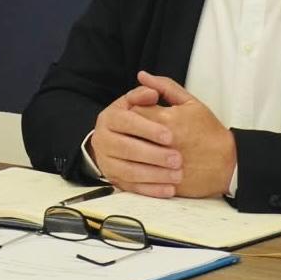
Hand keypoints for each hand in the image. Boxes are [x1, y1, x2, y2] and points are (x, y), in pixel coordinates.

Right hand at [90, 80, 182, 196]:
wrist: (115, 142)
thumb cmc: (134, 121)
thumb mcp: (134, 103)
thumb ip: (143, 94)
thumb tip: (151, 89)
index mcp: (109, 117)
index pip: (126, 121)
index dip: (148, 129)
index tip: (170, 136)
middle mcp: (103, 139)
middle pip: (127, 148)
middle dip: (154, 154)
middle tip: (177, 158)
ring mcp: (108, 162)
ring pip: (130, 171)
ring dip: (155, 174)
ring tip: (177, 175)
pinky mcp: (116, 180)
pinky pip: (133, 188)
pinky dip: (152, 190)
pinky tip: (169, 189)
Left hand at [130, 71, 236, 198]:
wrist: (230, 163)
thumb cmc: (209, 131)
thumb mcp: (191, 103)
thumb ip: (164, 86)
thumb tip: (142, 75)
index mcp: (167, 120)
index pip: (134, 110)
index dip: (134, 110)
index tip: (139, 112)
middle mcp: (163, 142)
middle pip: (130, 132)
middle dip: (130, 129)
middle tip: (136, 129)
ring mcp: (164, 164)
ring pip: (134, 155)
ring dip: (133, 149)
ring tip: (140, 145)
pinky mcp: (166, 181)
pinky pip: (143, 175)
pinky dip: (140, 168)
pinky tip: (145, 162)